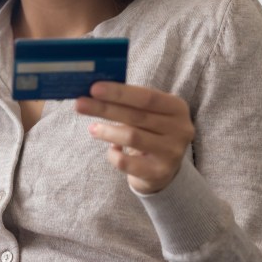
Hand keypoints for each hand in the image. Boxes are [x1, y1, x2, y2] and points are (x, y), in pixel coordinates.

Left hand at [75, 82, 195, 194]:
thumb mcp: (150, 114)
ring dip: (107, 131)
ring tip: (92, 128)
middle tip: (81, 104)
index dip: (119, 93)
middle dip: (105, 109)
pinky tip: (111, 150)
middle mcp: (180, 129)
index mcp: (177, 107)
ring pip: (132, 137)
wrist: (164, 169)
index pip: (146, 97)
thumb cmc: (151, 132)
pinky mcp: (159, 172)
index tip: (94, 88)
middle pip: (136, 116)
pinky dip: (113, 154)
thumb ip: (131, 102)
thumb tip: (96, 91)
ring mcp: (172, 152)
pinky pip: (126, 162)